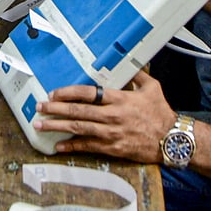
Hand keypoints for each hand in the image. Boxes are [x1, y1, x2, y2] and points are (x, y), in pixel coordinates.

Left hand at [34, 71, 175, 163]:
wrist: (170, 140)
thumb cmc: (160, 113)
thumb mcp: (151, 87)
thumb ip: (136, 74)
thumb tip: (127, 62)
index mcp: (119, 99)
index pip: (88, 93)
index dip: (68, 93)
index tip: (54, 93)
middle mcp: (112, 116)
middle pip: (77, 111)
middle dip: (55, 109)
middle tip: (40, 107)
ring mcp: (110, 134)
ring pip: (78, 129)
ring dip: (57, 127)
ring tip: (41, 125)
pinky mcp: (112, 148)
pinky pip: (87, 147)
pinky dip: (71, 146)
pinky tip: (59, 146)